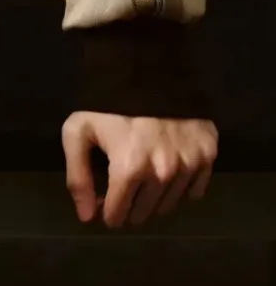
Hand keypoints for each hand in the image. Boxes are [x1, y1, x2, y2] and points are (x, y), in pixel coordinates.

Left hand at [62, 111, 217, 227]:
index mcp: (129, 168)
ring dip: (154, 199)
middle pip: (144, 213)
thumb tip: (86, 217)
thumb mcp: (78, 132)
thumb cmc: (107, 102)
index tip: (105, 201)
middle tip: (123, 188)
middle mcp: (162, 173)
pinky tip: (168, 170)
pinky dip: (182, 188)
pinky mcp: (208, 155)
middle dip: (130, 206)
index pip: (118, 214)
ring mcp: (188, 165)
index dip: (108, 211)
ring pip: (169, 205)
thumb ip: (78, 177)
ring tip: (143, 178)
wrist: (148, 68)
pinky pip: (195, 191)